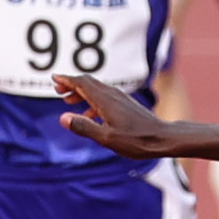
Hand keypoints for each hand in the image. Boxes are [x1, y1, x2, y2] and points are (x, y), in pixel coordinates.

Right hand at [54, 73, 168, 157]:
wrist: (164, 138)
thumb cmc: (137, 140)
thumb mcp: (107, 138)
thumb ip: (84, 127)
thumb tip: (63, 118)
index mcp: (105, 100)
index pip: (82, 83)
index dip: (66, 80)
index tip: (54, 78)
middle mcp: (113, 95)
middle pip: (88, 82)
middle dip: (71, 84)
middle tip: (57, 90)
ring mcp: (121, 99)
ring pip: (96, 90)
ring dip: (81, 93)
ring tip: (68, 102)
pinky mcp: (127, 105)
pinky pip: (105, 98)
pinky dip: (92, 102)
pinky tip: (89, 116)